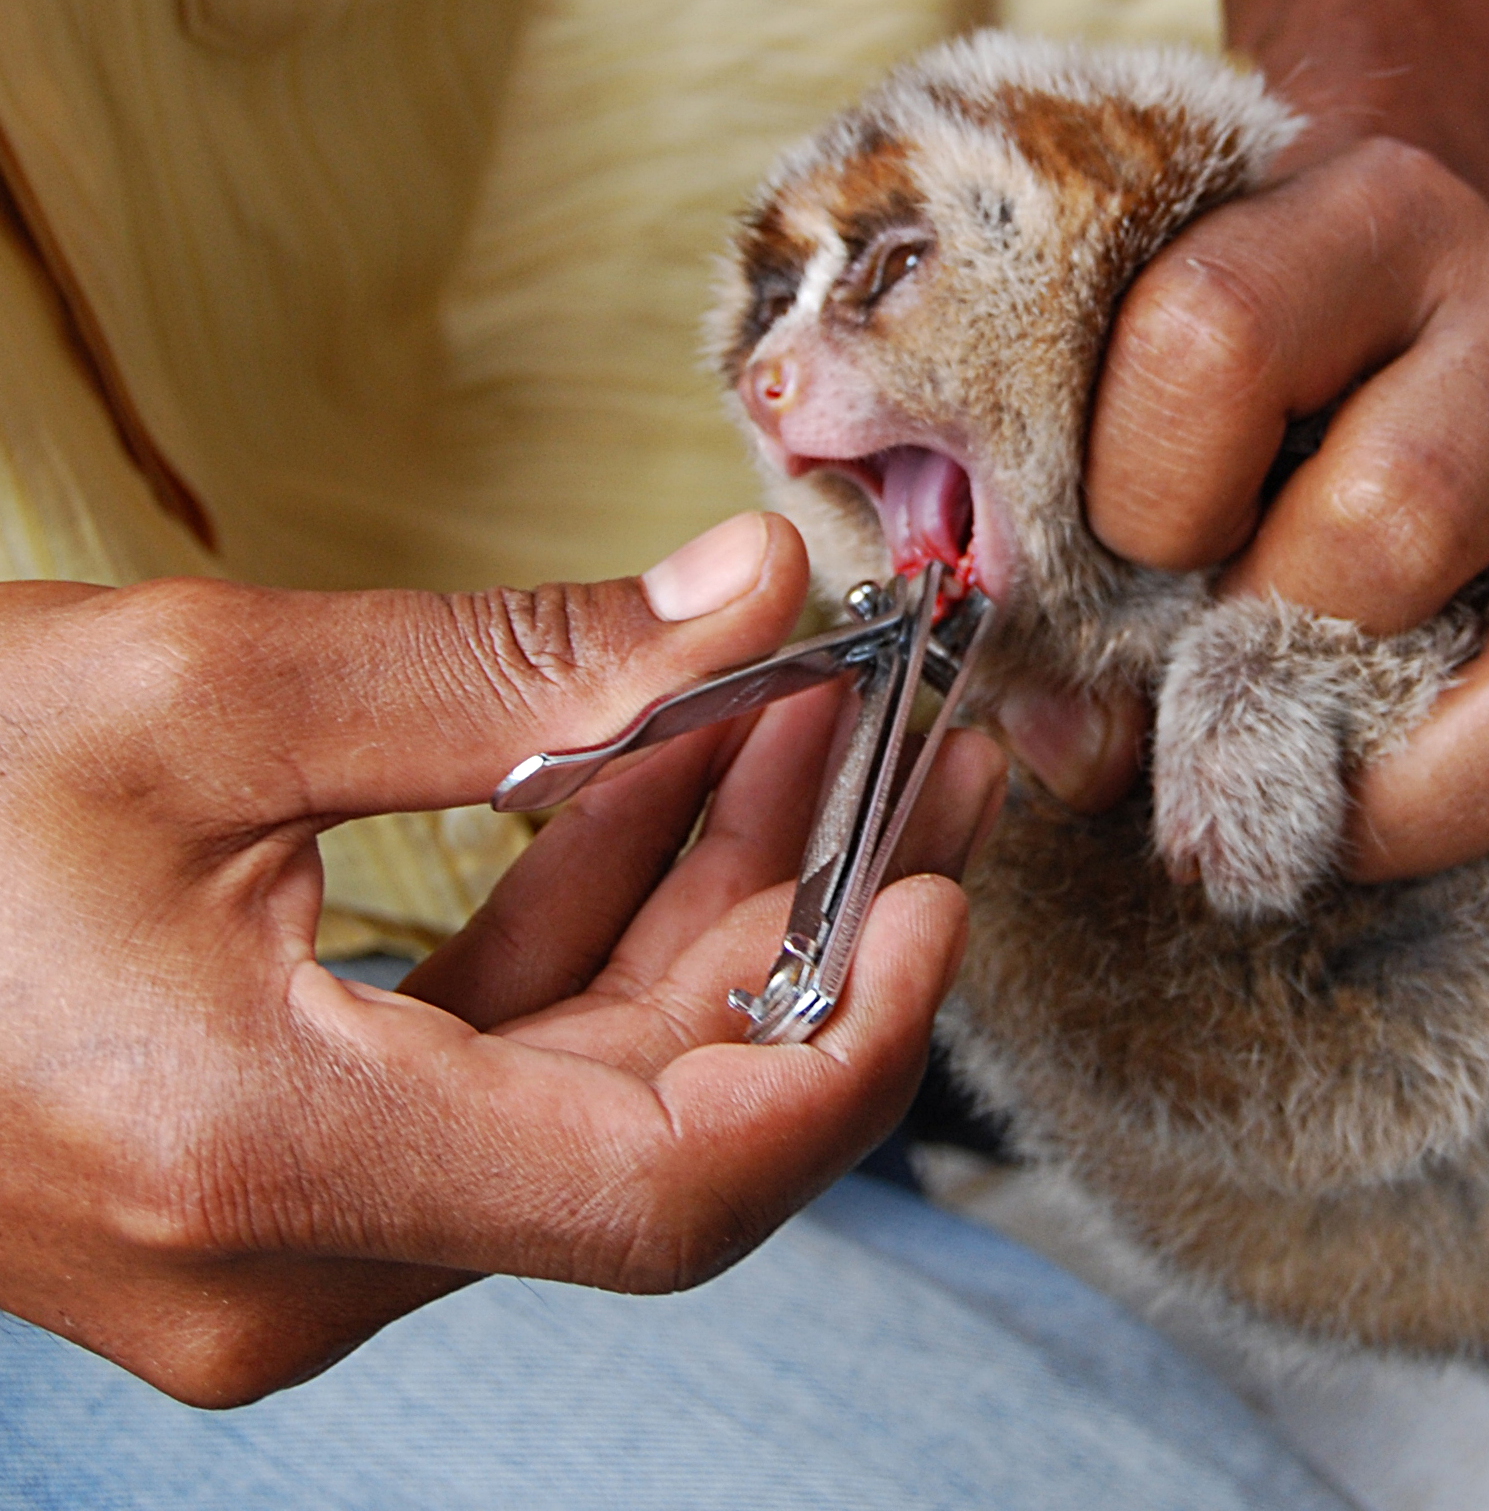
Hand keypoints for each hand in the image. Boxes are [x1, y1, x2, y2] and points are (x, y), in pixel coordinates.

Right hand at [0, 512, 1005, 1406]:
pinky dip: (586, 927)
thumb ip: (511, 667)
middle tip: (910, 739)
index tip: (936, 888)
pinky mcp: (267, 1183)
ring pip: (577, 1082)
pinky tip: (671, 778)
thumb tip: (745, 590)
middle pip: (651, 1111)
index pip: (671, 1182)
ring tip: (816, 717)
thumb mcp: (195, 691)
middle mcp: (288, 1257)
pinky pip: (485, 1067)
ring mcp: (277, 1240)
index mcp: (267, 1160)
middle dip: (797, 914)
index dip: (844, 1041)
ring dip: (702, 900)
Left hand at [1001, 0, 1488, 948]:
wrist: (1428, 300)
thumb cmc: (1257, 389)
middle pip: (1396, 515)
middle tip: (1227, 685)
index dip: (1139, 500)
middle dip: (1278, 648)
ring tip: (1332, 791)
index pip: (1213, 338)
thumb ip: (1086, 559)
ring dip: (1416, 789)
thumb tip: (1067, 738)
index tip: (1129, 557)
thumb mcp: (1152, 408)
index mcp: (1346, 219)